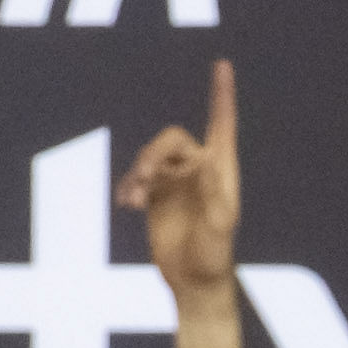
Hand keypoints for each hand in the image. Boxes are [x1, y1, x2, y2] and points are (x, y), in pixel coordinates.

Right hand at [117, 59, 242, 293]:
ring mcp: (175, 182)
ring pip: (150, 157)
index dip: (221, 94)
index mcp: (220, 169)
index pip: (221, 124)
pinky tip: (125, 202)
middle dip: (154, 153)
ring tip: (132, 197)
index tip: (222, 65)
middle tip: (144, 177)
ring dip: (138, 172)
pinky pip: (136, 179)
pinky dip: (128, 186)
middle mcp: (198, 170)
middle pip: (171, 140)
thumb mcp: (219, 224)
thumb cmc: (214, 254)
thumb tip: (204, 159)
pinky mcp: (155, 197)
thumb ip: (213, 192)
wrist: (194, 281)